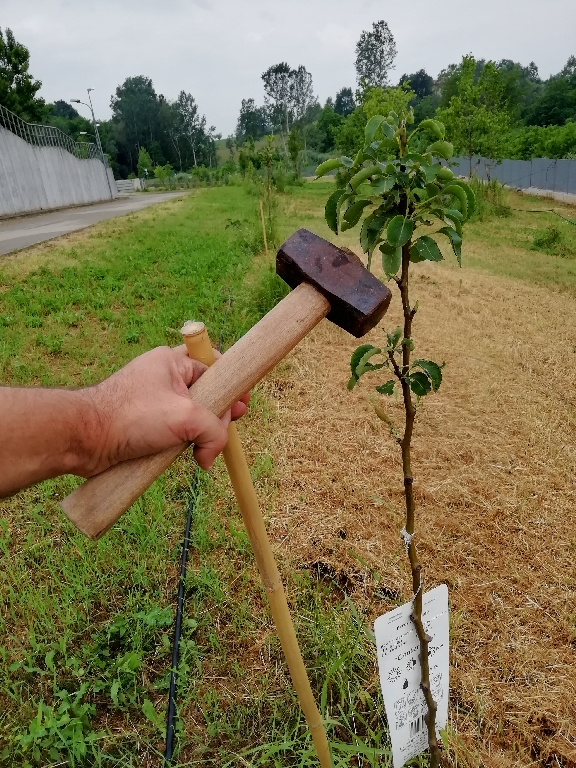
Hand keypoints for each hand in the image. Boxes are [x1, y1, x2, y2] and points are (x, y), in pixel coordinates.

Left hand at [83, 345, 249, 474]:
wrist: (85, 439)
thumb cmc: (130, 416)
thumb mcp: (185, 417)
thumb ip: (214, 431)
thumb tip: (210, 455)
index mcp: (171, 362)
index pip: (213, 366)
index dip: (231, 385)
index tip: (242, 403)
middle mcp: (163, 378)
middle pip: (206, 395)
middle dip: (218, 416)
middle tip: (224, 430)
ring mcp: (153, 403)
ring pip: (191, 418)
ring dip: (200, 435)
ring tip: (202, 449)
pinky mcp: (145, 426)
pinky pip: (175, 434)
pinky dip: (183, 446)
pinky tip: (188, 456)